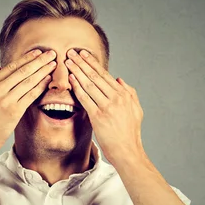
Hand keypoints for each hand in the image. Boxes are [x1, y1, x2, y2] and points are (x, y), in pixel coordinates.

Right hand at [0, 49, 56, 152]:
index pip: (11, 67)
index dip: (26, 58)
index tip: (37, 52)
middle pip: (22, 71)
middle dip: (38, 60)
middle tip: (51, 53)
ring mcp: (6, 100)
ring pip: (28, 81)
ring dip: (43, 71)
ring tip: (53, 64)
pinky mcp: (14, 111)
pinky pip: (30, 95)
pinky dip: (41, 86)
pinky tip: (48, 80)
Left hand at [66, 49, 143, 163]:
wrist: (128, 152)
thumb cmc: (130, 133)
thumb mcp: (136, 110)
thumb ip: (129, 93)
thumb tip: (118, 79)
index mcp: (124, 95)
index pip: (105, 75)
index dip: (93, 63)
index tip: (83, 54)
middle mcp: (116, 99)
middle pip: (95, 77)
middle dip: (82, 63)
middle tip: (71, 53)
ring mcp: (107, 107)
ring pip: (89, 85)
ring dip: (77, 71)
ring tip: (68, 62)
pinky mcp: (98, 117)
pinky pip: (85, 99)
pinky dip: (77, 87)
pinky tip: (70, 79)